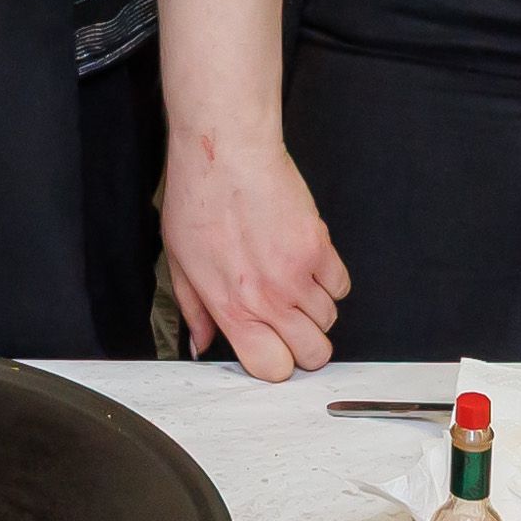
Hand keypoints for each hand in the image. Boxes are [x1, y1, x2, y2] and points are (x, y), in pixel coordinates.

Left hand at [162, 131, 347, 378]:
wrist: (226, 153)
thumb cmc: (199, 198)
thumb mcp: (180, 261)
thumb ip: (195, 310)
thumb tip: (201, 343)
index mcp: (230, 306)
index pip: (272, 368)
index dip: (275, 364)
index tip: (269, 349)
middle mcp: (268, 298)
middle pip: (313, 354)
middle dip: (304, 347)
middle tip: (289, 325)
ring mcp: (297, 274)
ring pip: (329, 321)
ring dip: (314, 310)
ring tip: (292, 286)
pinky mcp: (319, 246)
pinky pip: (341, 286)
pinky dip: (329, 282)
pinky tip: (308, 266)